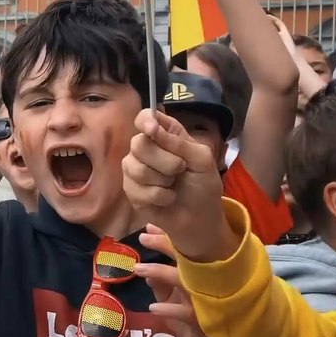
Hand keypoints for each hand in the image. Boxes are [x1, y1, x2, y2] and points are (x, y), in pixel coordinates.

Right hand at [123, 109, 235, 261]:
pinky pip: (136, 188)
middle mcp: (147, 149)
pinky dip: (159, 195)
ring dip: (162, 179)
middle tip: (180, 169)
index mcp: (165, 136)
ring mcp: (135, 170)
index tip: (152, 130)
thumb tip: (153, 129)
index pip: (145, 117)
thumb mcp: (202, 160)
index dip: (145, 120)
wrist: (201, 218)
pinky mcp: (131, 191)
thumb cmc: (203, 186)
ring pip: (135, 167)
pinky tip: (167, 198)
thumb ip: (179, 143)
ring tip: (173, 186)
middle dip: (164, 160)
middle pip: (139, 143)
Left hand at [135, 227, 230, 336]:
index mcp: (203, 275)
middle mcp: (210, 283)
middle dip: (166, 244)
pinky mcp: (206, 321)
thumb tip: (146, 273)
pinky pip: (186, 312)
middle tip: (144, 237)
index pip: (187, 250)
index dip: (168, 237)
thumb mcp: (175, 302)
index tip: (149, 228)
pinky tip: (153, 307)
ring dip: (161, 273)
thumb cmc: (196, 321)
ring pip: (186, 281)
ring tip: (139, 269)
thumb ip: (161, 287)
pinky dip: (168, 309)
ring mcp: (209, 301)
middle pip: (189, 258)